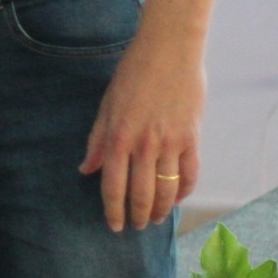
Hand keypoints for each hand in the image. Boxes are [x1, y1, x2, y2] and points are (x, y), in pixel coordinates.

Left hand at [78, 31, 204, 231]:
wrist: (168, 50)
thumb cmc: (132, 73)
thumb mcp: (106, 104)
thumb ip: (97, 140)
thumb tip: (86, 169)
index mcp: (117, 137)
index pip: (113, 185)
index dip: (113, 210)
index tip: (114, 225)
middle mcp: (143, 145)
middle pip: (142, 194)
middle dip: (138, 216)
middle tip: (137, 227)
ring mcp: (170, 143)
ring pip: (168, 190)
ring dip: (162, 210)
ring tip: (157, 219)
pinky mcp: (192, 138)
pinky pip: (190, 174)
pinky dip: (185, 191)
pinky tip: (178, 198)